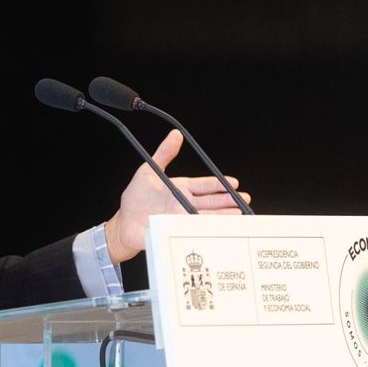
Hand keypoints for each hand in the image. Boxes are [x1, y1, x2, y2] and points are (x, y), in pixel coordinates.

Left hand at [104, 129, 249, 263]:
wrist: (124, 223)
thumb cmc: (135, 198)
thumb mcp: (149, 171)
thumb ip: (164, 153)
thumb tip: (175, 134)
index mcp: (181, 188)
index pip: (204, 185)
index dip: (218, 184)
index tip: (233, 183)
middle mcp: (184, 203)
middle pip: (211, 201)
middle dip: (227, 200)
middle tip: (243, 199)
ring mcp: (182, 218)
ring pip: (207, 216)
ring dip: (223, 215)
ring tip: (238, 214)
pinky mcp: (177, 231)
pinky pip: (195, 231)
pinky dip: (208, 230)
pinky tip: (219, 229)